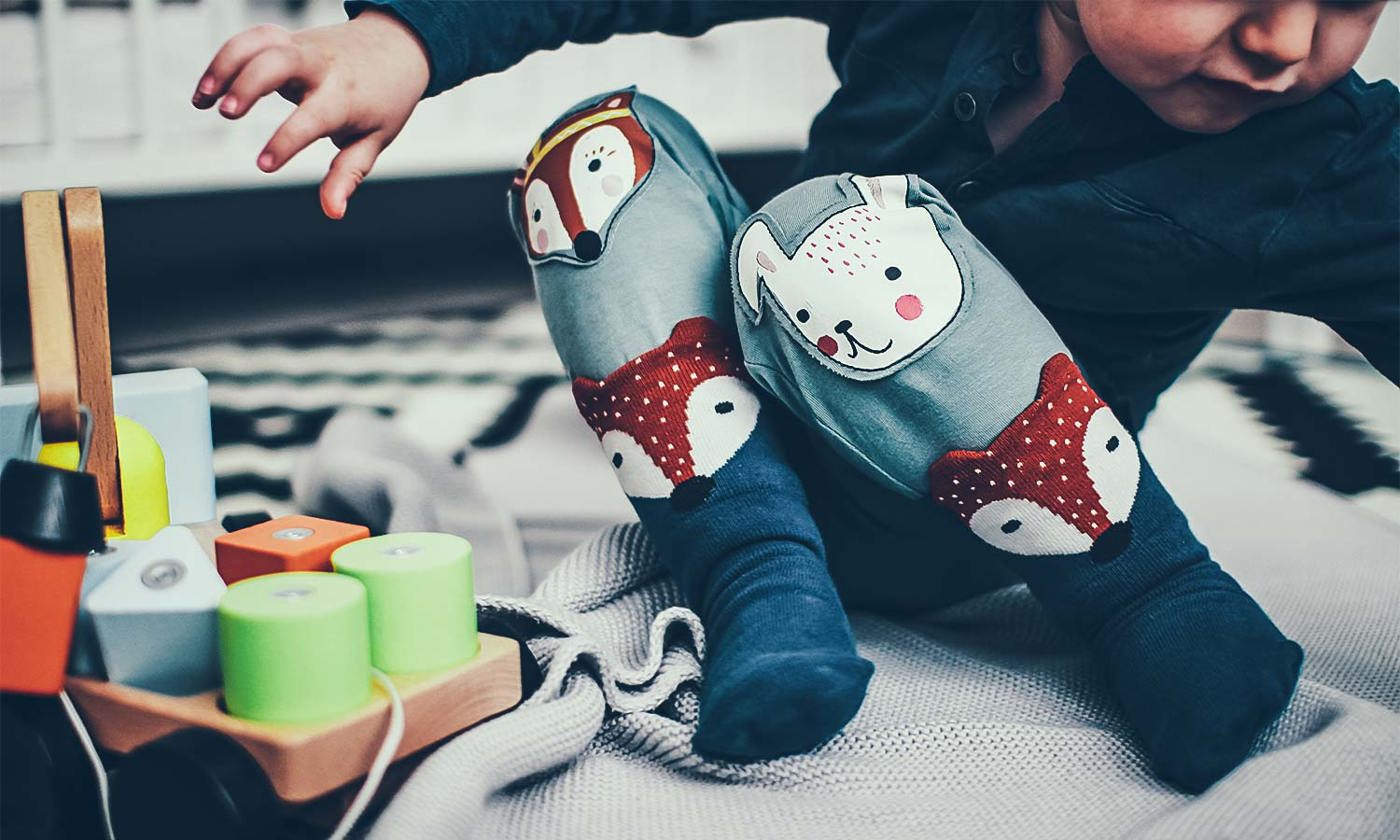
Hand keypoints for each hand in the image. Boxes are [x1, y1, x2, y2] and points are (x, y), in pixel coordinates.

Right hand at [193, 11, 430, 218]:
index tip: (264, 166)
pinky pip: (252, 39)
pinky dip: (226, 58)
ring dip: (225, 66)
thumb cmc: (383, 101)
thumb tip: (333, 211)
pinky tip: (209, 89)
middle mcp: (321, 68)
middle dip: (250, 84)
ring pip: (259, 43)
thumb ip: (347, 174)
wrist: (396, 47)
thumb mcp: (374, 141)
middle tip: (226, 113)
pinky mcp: (288, 38)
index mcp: (345, 98)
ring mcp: (303, 48)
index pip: (312, 118)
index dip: (287, 141)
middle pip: (280, 62)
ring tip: (201, 101)